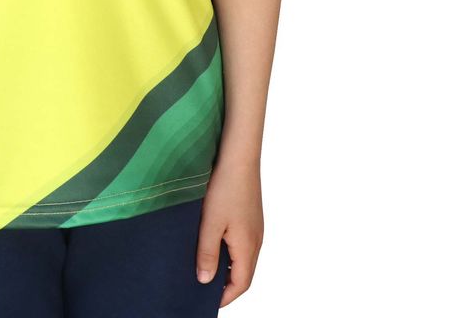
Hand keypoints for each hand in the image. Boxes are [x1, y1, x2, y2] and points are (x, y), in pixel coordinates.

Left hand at [196, 159, 263, 306]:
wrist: (239, 156)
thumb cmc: (225, 187)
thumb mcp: (211, 222)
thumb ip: (207, 253)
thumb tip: (205, 280)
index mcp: (248, 246)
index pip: (241, 283)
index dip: (226, 296)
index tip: (208, 302)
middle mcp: (256, 240)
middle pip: (243, 272)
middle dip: (226, 284)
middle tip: (203, 286)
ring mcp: (255, 227)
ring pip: (242, 256)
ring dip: (227, 266)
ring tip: (204, 265)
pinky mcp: (250, 215)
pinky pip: (241, 242)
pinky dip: (229, 250)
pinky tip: (212, 241)